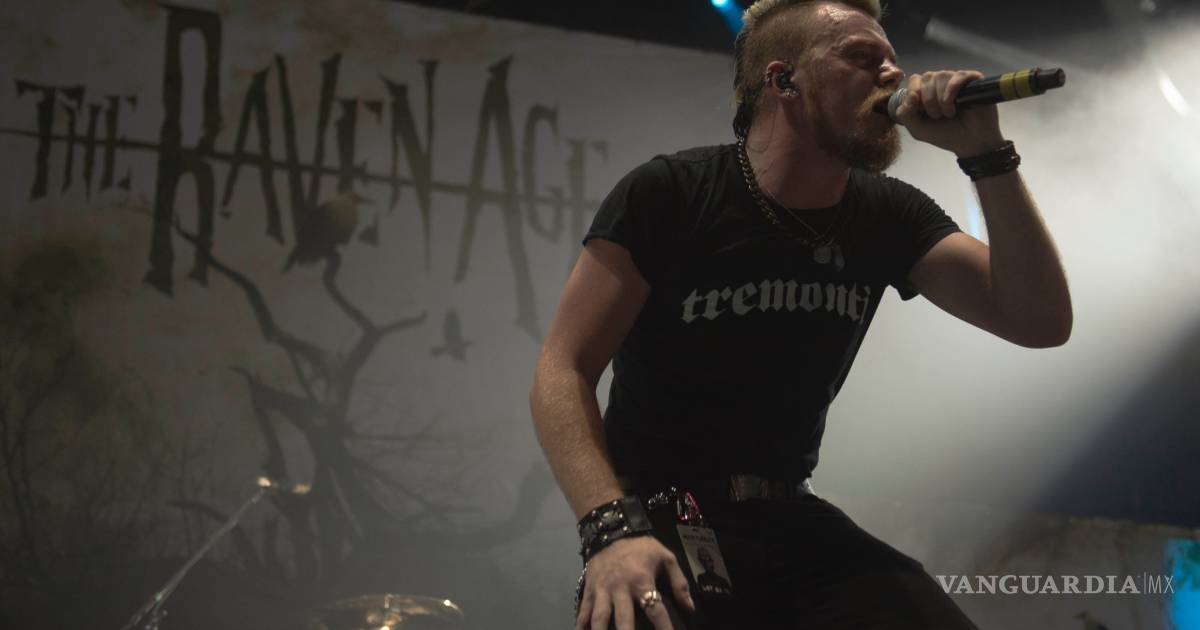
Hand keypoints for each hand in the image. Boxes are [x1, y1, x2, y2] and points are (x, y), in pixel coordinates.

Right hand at [576, 536, 694, 629]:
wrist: (612, 531)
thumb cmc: (642, 548)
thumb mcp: (666, 558)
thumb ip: (679, 583)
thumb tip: (690, 608)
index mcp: (642, 581)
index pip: (655, 610)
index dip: (663, 628)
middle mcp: (621, 589)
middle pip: (624, 620)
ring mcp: (602, 590)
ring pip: (600, 618)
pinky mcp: (589, 589)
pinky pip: (583, 611)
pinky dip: (581, 625)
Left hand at [894, 70, 1006, 157]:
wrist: (970, 143)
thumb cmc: (945, 134)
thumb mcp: (918, 129)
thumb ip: (905, 114)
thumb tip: (910, 94)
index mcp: (926, 90)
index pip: (914, 80)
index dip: (914, 95)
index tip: (921, 112)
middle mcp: (941, 82)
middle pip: (926, 77)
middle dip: (928, 100)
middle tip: (937, 116)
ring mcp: (957, 79)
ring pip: (941, 76)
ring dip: (940, 99)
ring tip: (947, 114)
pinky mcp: (973, 80)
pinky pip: (958, 77)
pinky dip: (951, 93)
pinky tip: (953, 108)